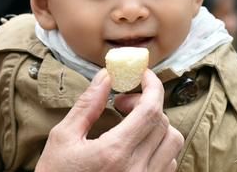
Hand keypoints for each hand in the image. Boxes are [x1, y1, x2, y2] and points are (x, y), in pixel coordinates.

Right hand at [36, 69, 183, 171]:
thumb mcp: (63, 137)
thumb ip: (87, 105)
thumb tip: (106, 76)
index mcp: (115, 152)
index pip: (151, 110)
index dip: (152, 86)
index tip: (143, 74)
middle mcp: (137, 170)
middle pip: (163, 122)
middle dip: (145, 103)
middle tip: (121, 103)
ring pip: (172, 143)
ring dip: (156, 125)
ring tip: (131, 125)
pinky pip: (169, 162)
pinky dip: (158, 146)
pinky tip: (136, 144)